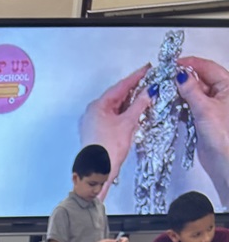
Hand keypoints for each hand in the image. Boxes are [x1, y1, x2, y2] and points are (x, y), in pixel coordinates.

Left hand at [80, 65, 152, 199]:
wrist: (97, 173)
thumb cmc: (107, 150)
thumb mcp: (128, 123)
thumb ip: (140, 104)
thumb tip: (149, 91)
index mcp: (97, 106)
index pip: (120, 86)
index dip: (136, 77)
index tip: (148, 68)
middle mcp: (92, 112)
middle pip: (117, 96)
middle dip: (134, 90)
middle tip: (149, 82)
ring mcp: (93, 122)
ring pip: (115, 108)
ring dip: (130, 103)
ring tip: (145, 96)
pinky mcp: (96, 132)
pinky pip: (112, 118)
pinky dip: (123, 114)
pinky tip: (133, 114)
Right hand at [176, 57, 228, 207]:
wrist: (223, 159)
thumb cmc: (222, 134)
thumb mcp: (205, 108)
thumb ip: (191, 91)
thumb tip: (180, 76)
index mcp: (227, 85)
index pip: (207, 67)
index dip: (190, 64)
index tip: (173, 65)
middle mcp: (220, 93)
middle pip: (199, 79)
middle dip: (183, 78)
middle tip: (166, 78)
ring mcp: (211, 105)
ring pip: (192, 93)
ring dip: (180, 92)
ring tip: (165, 91)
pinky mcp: (202, 117)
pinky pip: (189, 106)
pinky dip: (180, 104)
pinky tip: (170, 104)